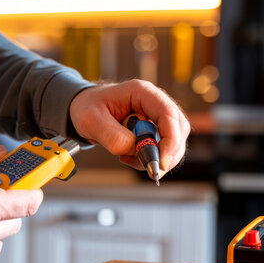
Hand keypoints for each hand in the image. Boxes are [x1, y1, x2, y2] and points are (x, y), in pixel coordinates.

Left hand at [69, 80, 190, 174]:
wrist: (84, 109)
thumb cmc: (87, 108)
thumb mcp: (91, 121)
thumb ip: (113, 136)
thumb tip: (135, 149)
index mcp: (142, 92)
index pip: (168, 114)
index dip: (170, 139)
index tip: (161, 162)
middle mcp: (155, 102)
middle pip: (178, 129)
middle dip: (169, 153)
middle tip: (151, 170)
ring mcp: (156, 116)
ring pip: (174, 141)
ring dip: (157, 158)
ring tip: (129, 159)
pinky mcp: (155, 130)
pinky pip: (162, 148)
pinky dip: (150, 159)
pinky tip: (130, 157)